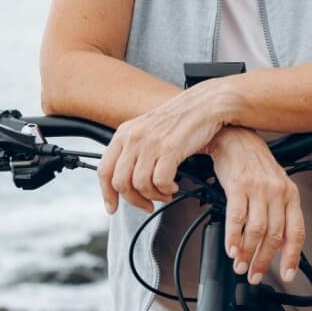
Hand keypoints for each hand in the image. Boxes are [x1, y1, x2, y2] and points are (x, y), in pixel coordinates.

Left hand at [96, 86, 226, 214]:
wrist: (207, 103)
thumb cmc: (181, 117)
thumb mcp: (148, 128)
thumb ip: (133, 149)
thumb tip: (126, 179)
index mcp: (125, 132)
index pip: (104, 170)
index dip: (107, 194)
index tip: (111, 207)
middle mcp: (134, 137)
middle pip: (120, 182)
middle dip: (134, 200)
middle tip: (147, 204)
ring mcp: (151, 142)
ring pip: (140, 185)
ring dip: (153, 196)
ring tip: (165, 193)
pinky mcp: (170, 148)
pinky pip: (160, 181)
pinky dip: (166, 190)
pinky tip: (173, 186)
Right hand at [207, 127, 305, 286]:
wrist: (237, 139)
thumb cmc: (255, 164)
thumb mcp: (275, 187)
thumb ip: (279, 214)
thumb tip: (277, 246)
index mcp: (291, 195)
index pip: (297, 232)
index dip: (292, 257)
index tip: (286, 275)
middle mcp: (278, 192)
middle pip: (275, 236)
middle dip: (264, 261)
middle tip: (254, 275)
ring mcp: (260, 189)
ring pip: (257, 230)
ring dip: (247, 253)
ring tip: (240, 265)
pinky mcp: (240, 186)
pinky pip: (237, 218)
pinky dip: (233, 238)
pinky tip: (231, 248)